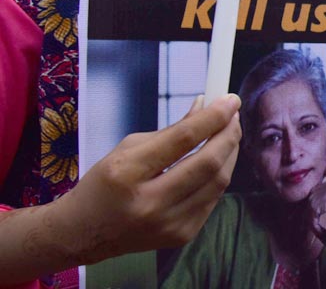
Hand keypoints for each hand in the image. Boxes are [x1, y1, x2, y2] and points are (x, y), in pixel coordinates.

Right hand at [55, 95, 241, 262]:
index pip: (183, 139)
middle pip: (208, 163)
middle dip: (229, 133)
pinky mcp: (182, 235)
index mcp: (128, 173)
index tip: (231, 99)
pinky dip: (219, 175)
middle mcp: (150, 203)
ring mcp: (168, 224)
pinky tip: (217, 161)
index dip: (213, 116)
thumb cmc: (105, 183)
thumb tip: (206, 106)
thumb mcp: (128, 148)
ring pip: (218, 182)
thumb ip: (172, 130)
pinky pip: (213, 198)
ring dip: (230, 153)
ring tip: (228, 133)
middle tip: (233, 115)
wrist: (84, 233)